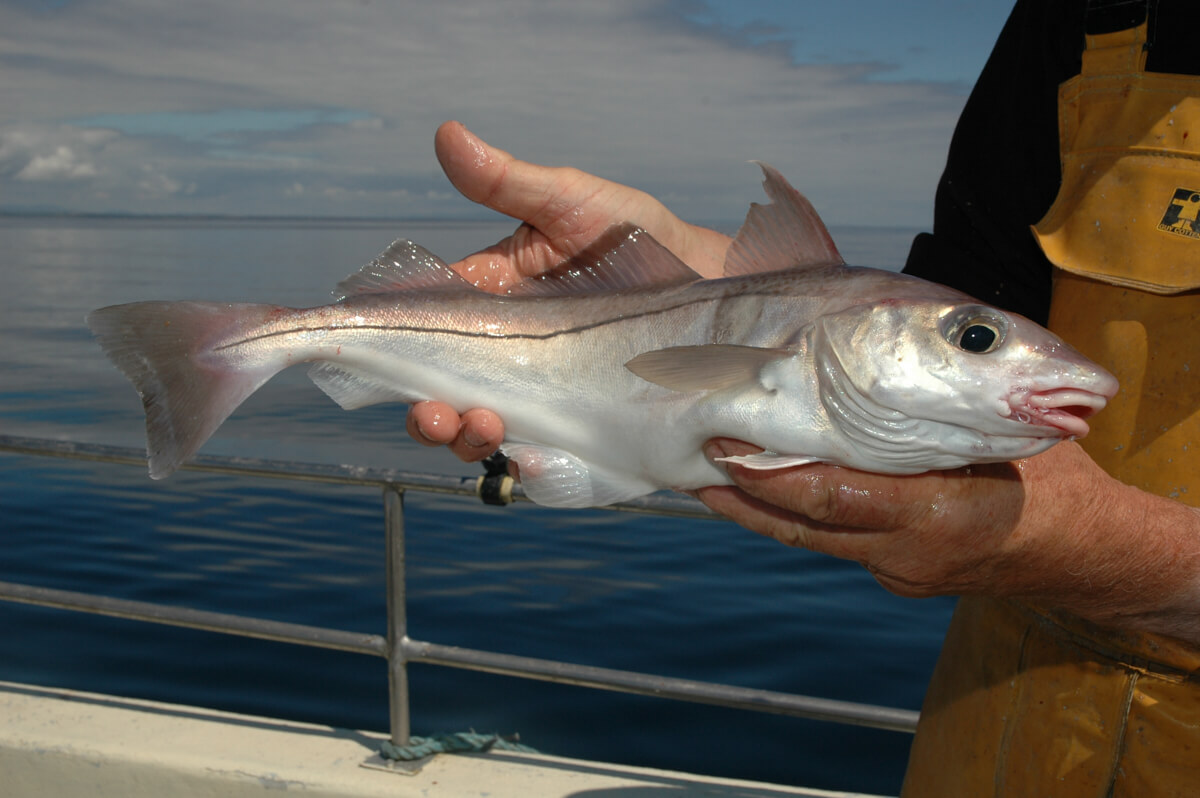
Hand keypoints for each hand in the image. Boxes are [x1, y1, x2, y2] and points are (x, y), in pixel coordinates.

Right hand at [407, 121, 731, 459]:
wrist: (712, 283)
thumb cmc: (639, 236)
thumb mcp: (572, 201)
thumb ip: (509, 182)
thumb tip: (447, 134)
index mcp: (492, 304)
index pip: (426, 330)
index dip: (394, 347)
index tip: (377, 354)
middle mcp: (512, 356)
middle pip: (446, 393)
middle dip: (428, 413)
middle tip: (434, 415)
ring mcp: (546, 396)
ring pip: (485, 430)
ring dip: (467, 439)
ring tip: (483, 429)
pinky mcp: (585, 428)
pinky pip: (544, 458)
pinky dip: (526, 467)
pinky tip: (528, 459)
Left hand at [695, 439, 1199, 642]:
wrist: (1080, 554)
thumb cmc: (1049, 477)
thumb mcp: (1007, 430)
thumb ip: (936, 407)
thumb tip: (864, 356)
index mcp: (936, 512)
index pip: (835, 497)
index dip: (773, 474)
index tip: (726, 446)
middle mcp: (906, 553)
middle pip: (805, 526)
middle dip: (745, 495)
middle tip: (698, 454)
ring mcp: (897, 573)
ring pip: (811, 538)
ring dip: (758, 507)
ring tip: (708, 473)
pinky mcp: (895, 578)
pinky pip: (834, 541)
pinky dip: (797, 514)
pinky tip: (765, 488)